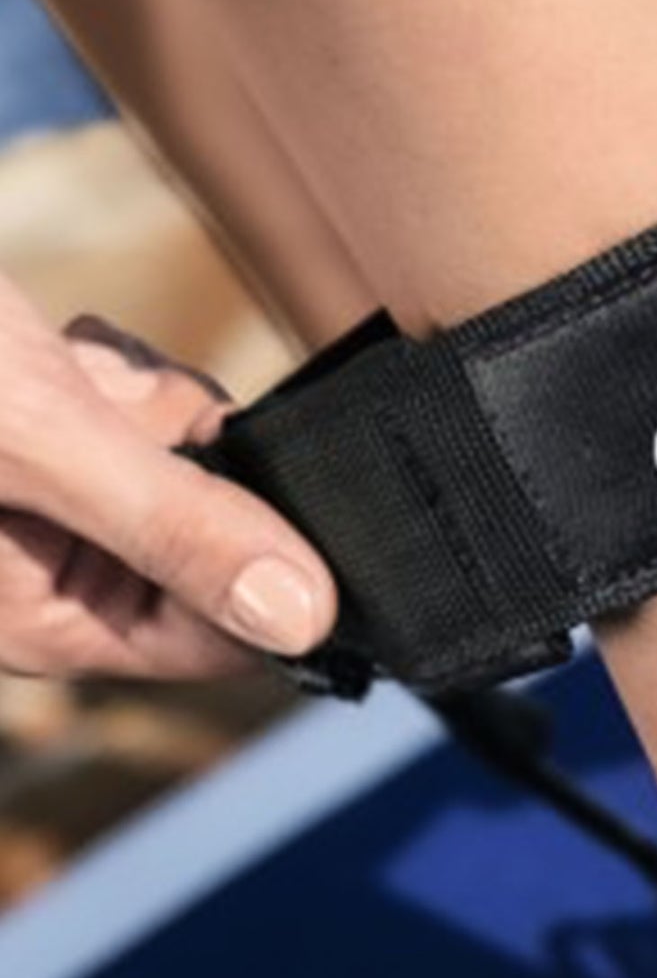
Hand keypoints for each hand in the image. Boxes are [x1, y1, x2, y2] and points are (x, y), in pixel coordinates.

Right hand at [0, 273, 335, 678]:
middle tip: (130, 409)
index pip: (218, 634)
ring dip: (144, 397)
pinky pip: (132, 407)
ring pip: (180, 455)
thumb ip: (170, 528)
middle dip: (190, 454)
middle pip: (212, 528)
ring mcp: (42, 499)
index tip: (296, 487)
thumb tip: (302, 619)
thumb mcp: (33, 442)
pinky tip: (50, 343)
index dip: (279, 567)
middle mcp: (47, 572)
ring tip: (60, 364)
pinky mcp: (39, 433)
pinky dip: (108, 366)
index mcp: (44, 616)